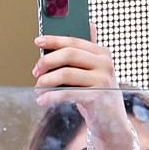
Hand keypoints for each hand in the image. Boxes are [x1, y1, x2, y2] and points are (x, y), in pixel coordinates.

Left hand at [34, 30, 131, 149]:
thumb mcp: (93, 71)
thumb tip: (86, 27)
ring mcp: (103, 81)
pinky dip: (51, 97)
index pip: (74, 42)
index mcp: (103, 54)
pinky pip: (67, 93)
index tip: (38, 41)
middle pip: (69, 54)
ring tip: (39, 87)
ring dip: (46, 81)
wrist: (112, 121)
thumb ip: (86, 52)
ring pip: (66, 73)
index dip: (54, 40)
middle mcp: (105, 65)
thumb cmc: (98, 94)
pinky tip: (42, 100)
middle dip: (47, 62)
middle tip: (36, 72)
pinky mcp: (97, 97)